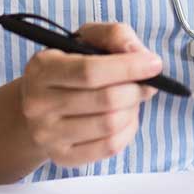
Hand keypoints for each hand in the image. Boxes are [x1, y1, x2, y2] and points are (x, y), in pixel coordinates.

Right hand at [15, 21, 159, 167]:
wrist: (39, 108)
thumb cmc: (71, 68)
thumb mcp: (86, 40)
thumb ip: (115, 36)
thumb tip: (140, 55)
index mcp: (42, 68)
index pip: (90, 71)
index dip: (128, 67)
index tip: (154, 64)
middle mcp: (38, 103)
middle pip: (106, 100)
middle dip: (136, 90)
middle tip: (146, 84)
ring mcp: (47, 134)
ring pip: (110, 124)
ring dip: (133, 110)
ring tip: (131, 100)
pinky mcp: (61, 157)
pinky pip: (109, 147)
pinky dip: (128, 131)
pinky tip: (125, 118)